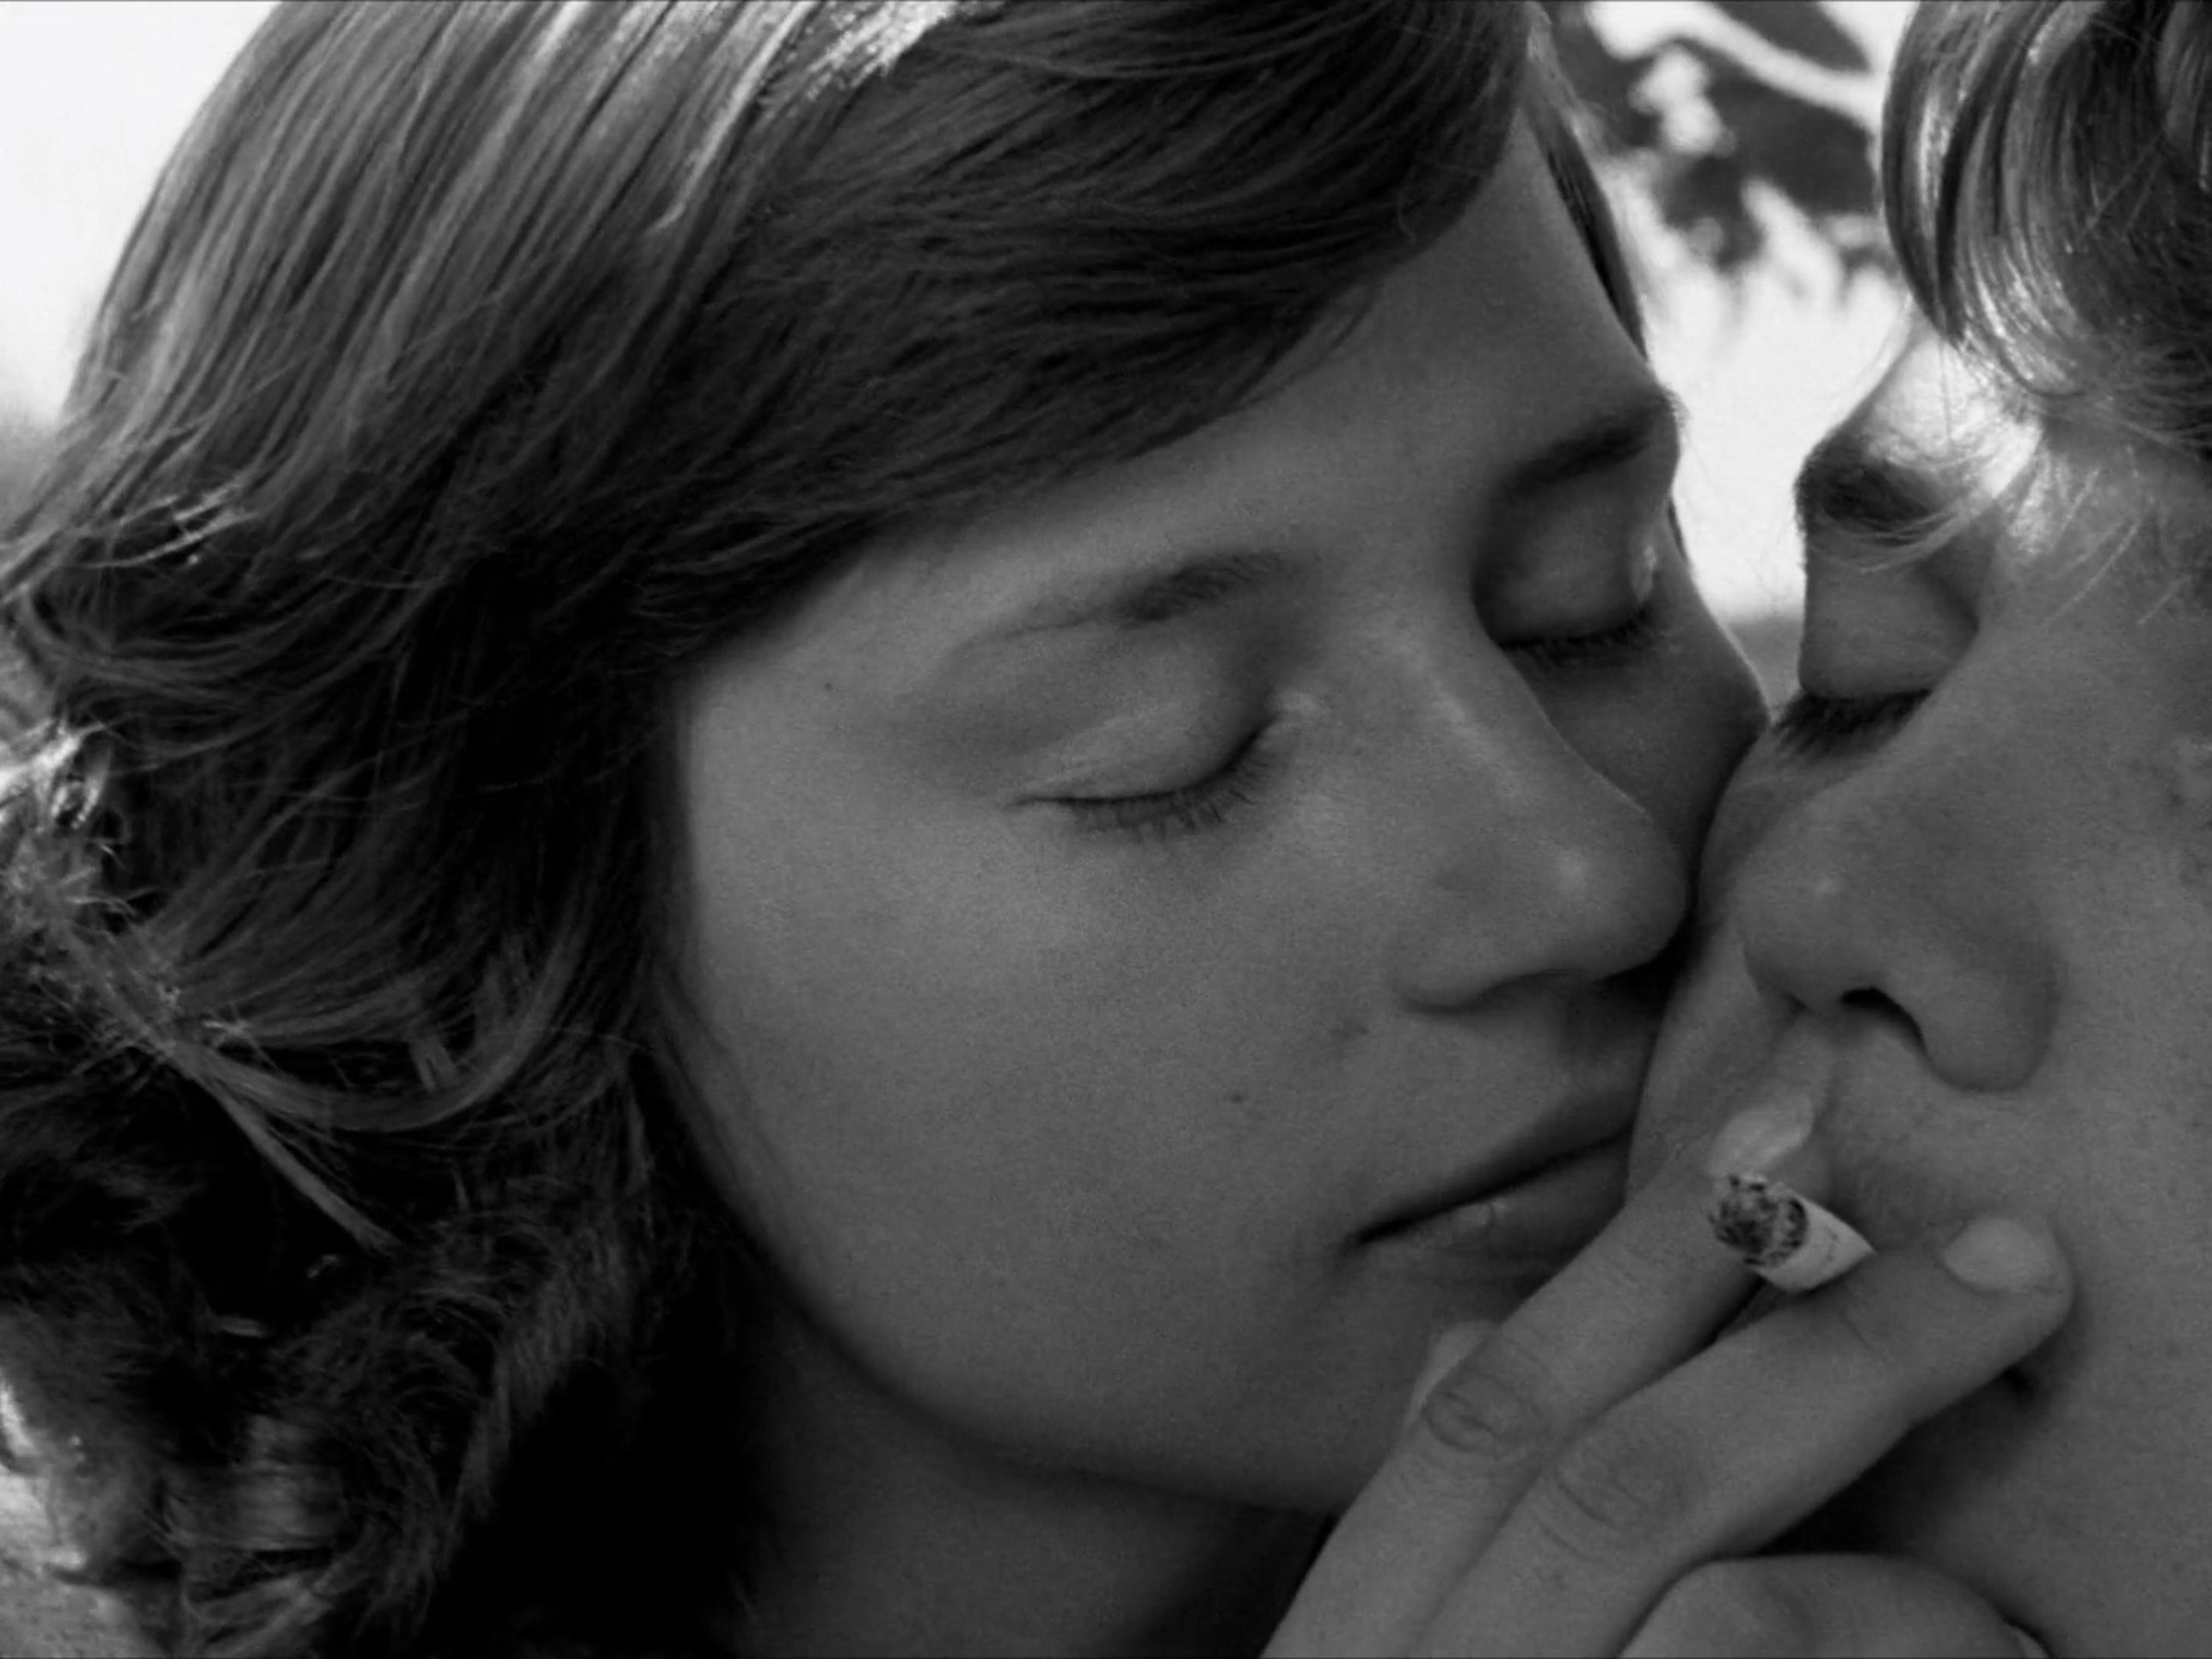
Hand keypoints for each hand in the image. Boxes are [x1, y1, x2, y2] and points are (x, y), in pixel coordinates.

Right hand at [1265, 1140, 2071, 1656]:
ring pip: (1730, 1632)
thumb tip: (1476, 1349)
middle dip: (1816, 1358)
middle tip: (2007, 1267)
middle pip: (1619, 1494)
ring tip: (2021, 1620)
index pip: (1484, 1424)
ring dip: (1907, 1595)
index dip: (1626, 1274)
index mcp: (1355, 1653)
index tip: (1772, 1141)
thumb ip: (1431, 1541)